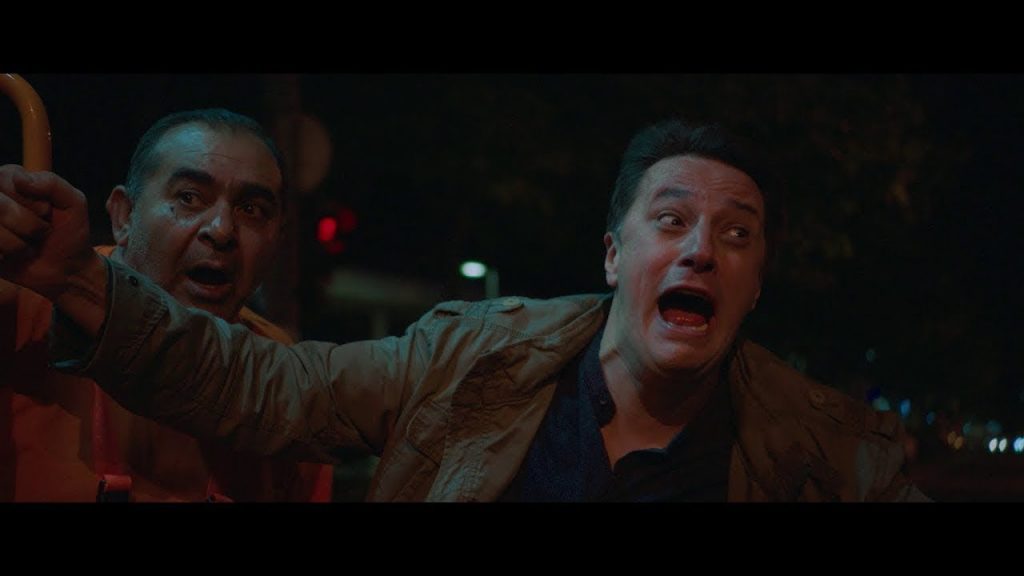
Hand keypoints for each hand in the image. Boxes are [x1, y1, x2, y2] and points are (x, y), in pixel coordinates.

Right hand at [0, 164, 94, 300]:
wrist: (64, 268)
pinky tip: (12, 255)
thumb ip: (51, 183)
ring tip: (27, 244)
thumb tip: (18, 178)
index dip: (33, 204)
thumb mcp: (73, 203)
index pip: (7, 181)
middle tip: (40, 232)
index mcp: (9, 177)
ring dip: (18, 244)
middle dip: (28, 226)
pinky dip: (7, 255)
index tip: (46, 212)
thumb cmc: (68, 231)